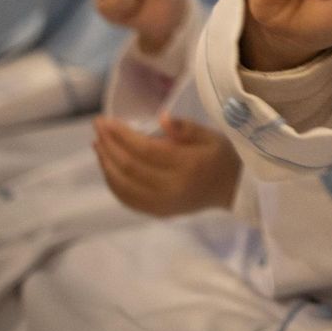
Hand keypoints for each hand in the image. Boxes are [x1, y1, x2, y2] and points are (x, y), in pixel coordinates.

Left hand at [92, 113, 240, 216]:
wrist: (233, 190)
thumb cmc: (222, 157)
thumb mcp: (210, 135)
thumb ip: (185, 127)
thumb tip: (160, 117)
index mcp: (187, 166)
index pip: (145, 150)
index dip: (122, 135)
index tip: (107, 120)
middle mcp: (172, 188)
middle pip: (130, 168)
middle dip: (109, 145)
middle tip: (98, 126)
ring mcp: (163, 204)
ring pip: (123, 186)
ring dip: (105, 164)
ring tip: (98, 144)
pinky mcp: (158, 212)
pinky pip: (127, 199)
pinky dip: (112, 183)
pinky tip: (107, 166)